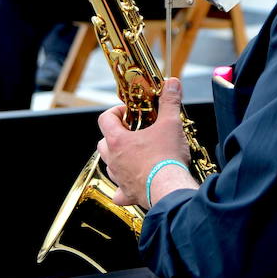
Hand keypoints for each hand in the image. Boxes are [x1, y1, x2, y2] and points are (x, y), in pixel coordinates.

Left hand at [96, 78, 195, 207]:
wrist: (170, 188)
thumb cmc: (166, 157)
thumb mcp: (171, 123)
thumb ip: (169, 102)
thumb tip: (172, 83)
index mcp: (117, 140)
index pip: (105, 119)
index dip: (115, 112)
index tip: (129, 112)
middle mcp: (113, 160)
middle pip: (104, 142)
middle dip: (116, 135)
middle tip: (134, 132)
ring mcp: (119, 178)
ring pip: (110, 165)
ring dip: (119, 158)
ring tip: (137, 154)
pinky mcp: (127, 194)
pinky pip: (119, 192)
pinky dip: (124, 188)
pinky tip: (133, 185)